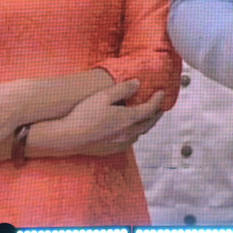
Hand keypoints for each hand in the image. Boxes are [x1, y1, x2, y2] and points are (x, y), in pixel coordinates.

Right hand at [27, 79, 168, 158]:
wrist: (70, 137)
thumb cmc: (85, 115)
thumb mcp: (103, 96)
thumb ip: (123, 89)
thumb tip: (137, 83)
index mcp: (129, 119)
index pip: (150, 109)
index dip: (158, 100)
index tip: (162, 93)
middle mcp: (128, 133)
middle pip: (148, 123)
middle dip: (156, 114)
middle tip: (160, 107)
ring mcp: (121, 143)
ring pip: (140, 133)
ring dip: (146, 125)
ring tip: (147, 118)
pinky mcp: (112, 149)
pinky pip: (130, 141)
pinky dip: (135, 133)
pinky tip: (130, 131)